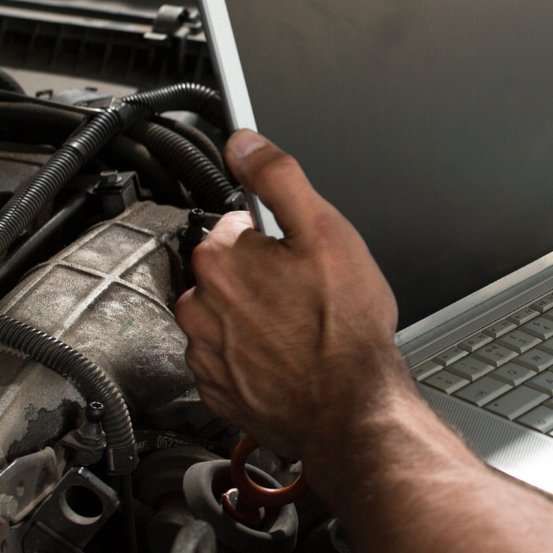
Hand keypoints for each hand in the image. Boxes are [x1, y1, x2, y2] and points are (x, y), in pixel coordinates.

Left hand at [174, 130, 406, 467]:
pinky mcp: (217, 391)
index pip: (234, 226)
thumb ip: (280, 179)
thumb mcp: (327, 232)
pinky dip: (250, 358)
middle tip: (305, 293)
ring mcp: (206, 354)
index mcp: (221, 261)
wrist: (351, 409)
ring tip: (298, 330)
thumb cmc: (344, 330)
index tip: (297, 254)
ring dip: (252, 318)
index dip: (273, 237)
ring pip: (224, 318)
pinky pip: (226, 360)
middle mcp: (201, 308)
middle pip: (226, 273)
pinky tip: (286, 359)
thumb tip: (245, 143)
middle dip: (260, 277)